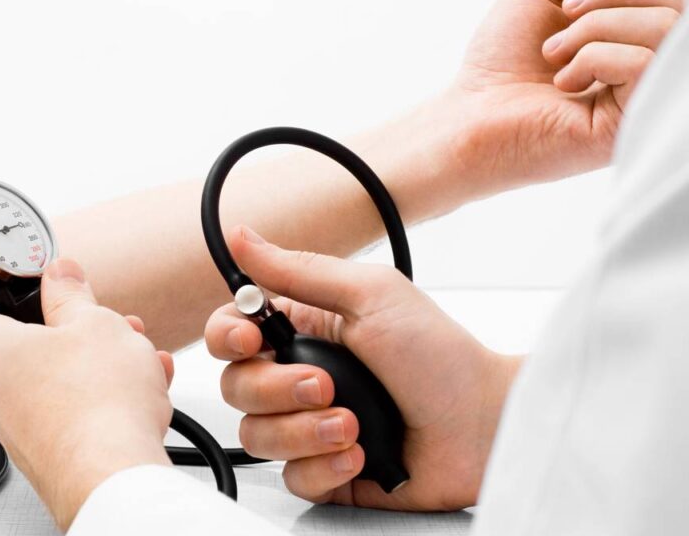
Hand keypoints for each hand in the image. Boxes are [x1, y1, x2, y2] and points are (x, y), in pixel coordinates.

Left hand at [0, 258, 174, 529]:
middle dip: (59, 324)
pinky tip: (139, 384)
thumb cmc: (97, 404)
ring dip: (90, 357)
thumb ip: (72, 295)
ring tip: (130, 348)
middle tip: (86, 312)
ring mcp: (21, 427)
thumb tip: (60, 276)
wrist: (114, 477)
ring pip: (51, 377)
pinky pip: (71, 409)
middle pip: (16, 345)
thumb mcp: (93, 323)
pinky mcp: (49, 451)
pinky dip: (101, 392)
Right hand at [205, 227, 521, 510]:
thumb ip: (298, 270)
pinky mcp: (325, 470)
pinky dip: (325, 467)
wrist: (484, 427)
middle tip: (325, 385)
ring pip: (256, 437)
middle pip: (236, 387)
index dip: (228, 338)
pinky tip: (359, 455)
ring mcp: (309, 425)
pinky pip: (292, 477)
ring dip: (304, 432)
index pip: (231, 332)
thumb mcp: (370, 295)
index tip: (252, 341)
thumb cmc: (440, 356)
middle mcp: (298, 376)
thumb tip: (241, 236)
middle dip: (277, 390)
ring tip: (352, 425)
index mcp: (303, 328)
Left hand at [449, 0, 687, 195]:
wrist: (470, 113)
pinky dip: (595, 57)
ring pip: (664, 27)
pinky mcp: (634, 121)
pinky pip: (643, 63)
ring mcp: (647, 94)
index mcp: (639, 29)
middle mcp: (653, 61)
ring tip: (554, 52)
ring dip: (597, 25)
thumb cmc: (501, 59)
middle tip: (566, 12)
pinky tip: (564, 82)